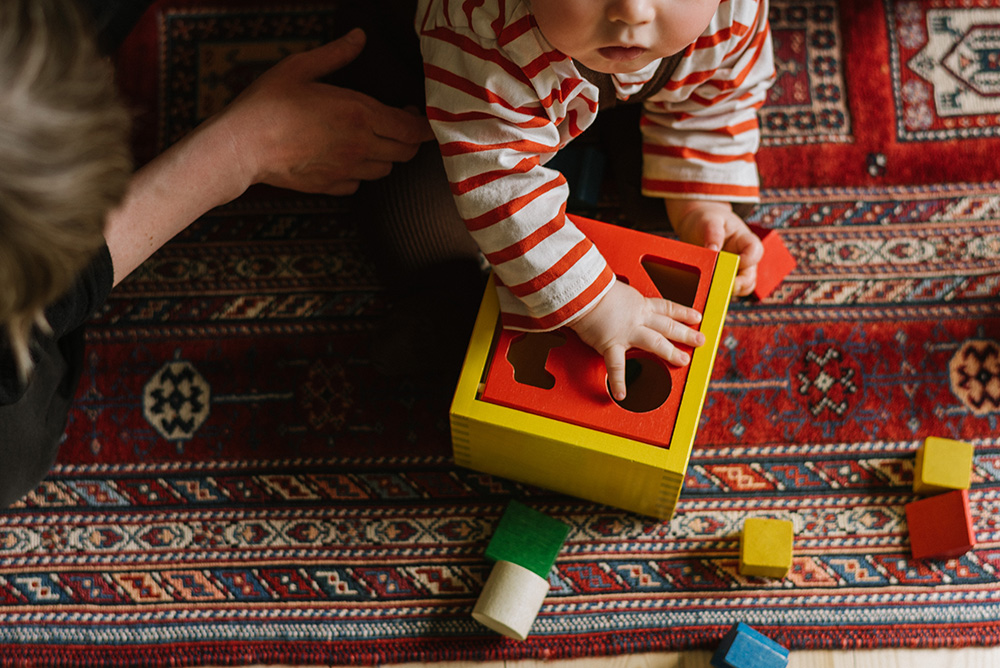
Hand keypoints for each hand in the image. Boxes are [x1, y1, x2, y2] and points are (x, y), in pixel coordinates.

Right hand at [213, 28, 434, 195]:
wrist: (241, 146)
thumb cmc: (267, 103)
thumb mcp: (300, 67)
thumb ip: (336, 54)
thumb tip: (359, 37)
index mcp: (359, 115)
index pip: (411, 129)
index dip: (422, 125)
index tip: (415, 115)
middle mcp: (360, 146)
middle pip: (405, 153)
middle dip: (409, 141)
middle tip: (397, 127)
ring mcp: (347, 170)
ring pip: (385, 170)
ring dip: (384, 157)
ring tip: (369, 141)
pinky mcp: (331, 187)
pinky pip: (358, 185)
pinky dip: (358, 174)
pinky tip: (344, 160)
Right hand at [568, 281, 704, 400]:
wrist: (583, 291)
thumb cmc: (594, 287)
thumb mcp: (614, 289)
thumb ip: (620, 300)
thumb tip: (615, 302)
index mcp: (638, 304)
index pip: (666, 307)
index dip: (682, 312)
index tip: (695, 316)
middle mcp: (637, 318)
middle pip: (667, 325)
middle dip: (686, 334)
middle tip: (700, 340)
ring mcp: (627, 332)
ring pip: (655, 342)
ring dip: (671, 352)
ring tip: (683, 361)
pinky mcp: (611, 343)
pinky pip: (617, 365)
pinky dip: (618, 381)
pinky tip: (622, 394)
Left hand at [666, 199, 763, 296]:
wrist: (698, 226)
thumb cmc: (706, 219)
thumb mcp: (709, 220)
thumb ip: (713, 233)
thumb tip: (713, 250)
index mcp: (745, 240)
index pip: (756, 251)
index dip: (749, 259)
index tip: (734, 261)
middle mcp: (744, 258)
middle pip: (751, 276)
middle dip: (740, 283)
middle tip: (724, 286)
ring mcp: (736, 270)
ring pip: (742, 288)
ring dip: (730, 292)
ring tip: (714, 291)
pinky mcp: (724, 278)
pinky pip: (727, 291)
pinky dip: (719, 294)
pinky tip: (707, 293)